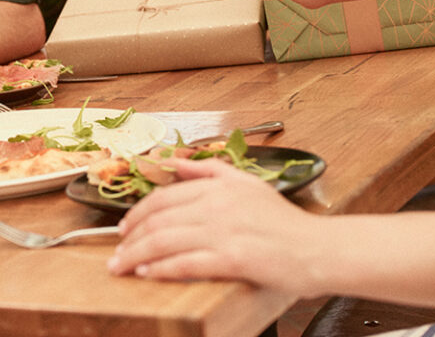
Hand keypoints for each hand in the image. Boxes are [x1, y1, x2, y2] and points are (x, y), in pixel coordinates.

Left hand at [107, 157, 322, 294]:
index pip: (164, 197)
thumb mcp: (247, 183)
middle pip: (159, 219)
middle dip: (129, 238)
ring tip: (121, 267)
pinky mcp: (233, 258)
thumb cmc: (285, 222)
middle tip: (115, 251)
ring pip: (165, 241)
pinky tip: (147, 274)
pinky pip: (186, 263)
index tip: (123, 227)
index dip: (137, 213)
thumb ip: (208, 169)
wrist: (319, 249)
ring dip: (136, 255)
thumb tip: (173, 160)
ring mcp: (224, 231)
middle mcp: (217, 205)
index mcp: (218, 186)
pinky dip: (161, 269)